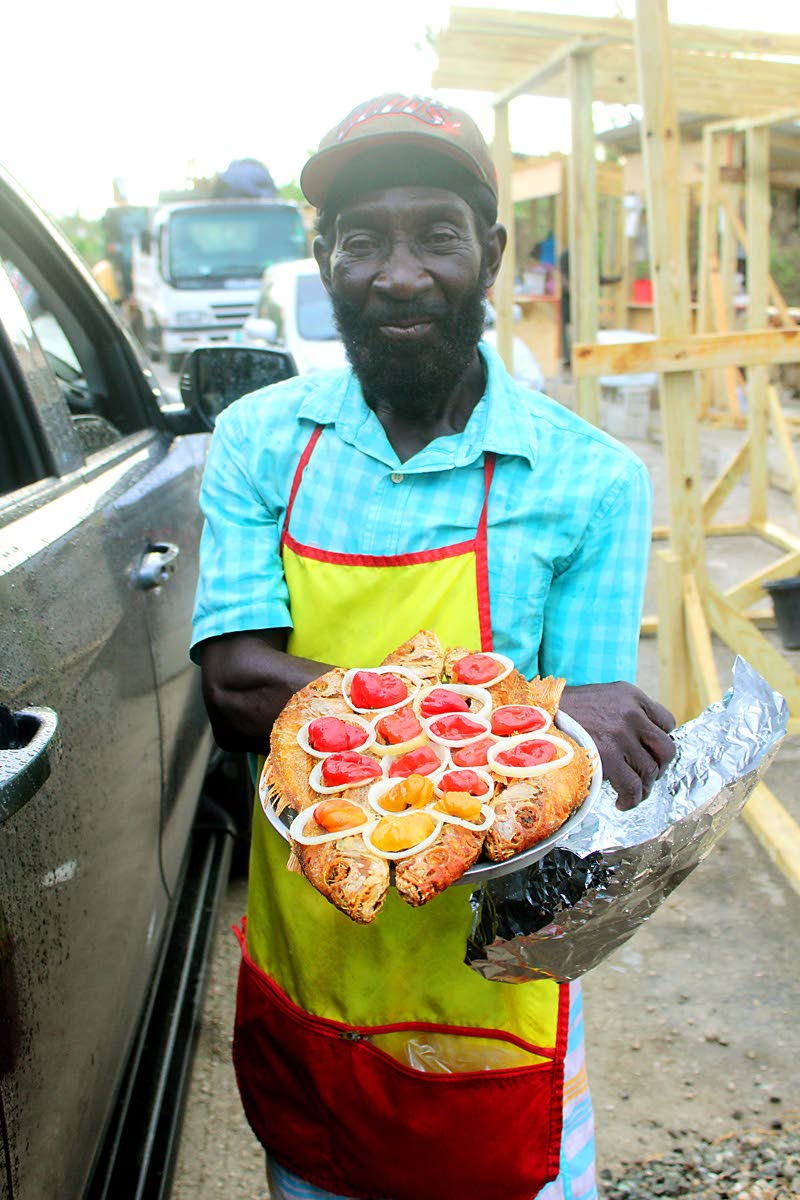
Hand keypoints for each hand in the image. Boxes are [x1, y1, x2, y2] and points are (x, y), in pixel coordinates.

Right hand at [560, 682, 675, 810]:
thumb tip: (641, 741)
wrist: (535, 718)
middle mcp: (631, 713)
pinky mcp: (610, 758)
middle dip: (659, 767)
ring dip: (644, 787)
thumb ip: (624, 712)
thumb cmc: (564, 712)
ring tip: (632, 793)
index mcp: (631, 695)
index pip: (667, 722)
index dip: (660, 742)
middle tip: (646, 775)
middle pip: (666, 749)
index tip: (649, 753)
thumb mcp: (601, 698)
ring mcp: (622, 736)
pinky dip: (632, 800)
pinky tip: (621, 802)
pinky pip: (633, 787)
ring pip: (650, 771)